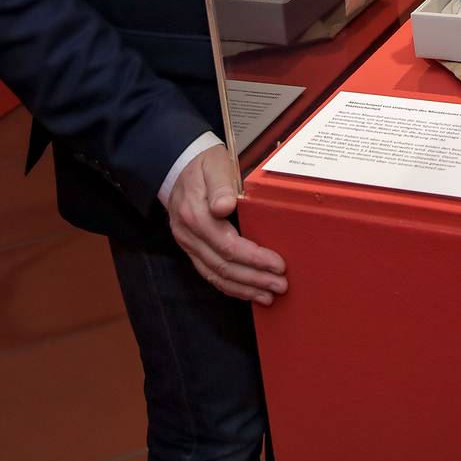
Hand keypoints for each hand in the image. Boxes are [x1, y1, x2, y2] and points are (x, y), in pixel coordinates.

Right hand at [164, 142, 287, 304]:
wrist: (180, 166)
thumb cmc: (204, 164)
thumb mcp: (214, 165)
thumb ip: (220, 186)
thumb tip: (224, 206)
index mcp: (195, 214)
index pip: (227, 245)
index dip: (254, 258)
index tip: (278, 264)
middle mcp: (188, 234)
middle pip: (223, 265)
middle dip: (254, 279)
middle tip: (281, 285)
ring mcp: (188, 244)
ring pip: (216, 276)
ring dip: (244, 288)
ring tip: (269, 296)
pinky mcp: (192, 249)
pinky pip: (210, 274)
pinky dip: (230, 287)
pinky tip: (249, 292)